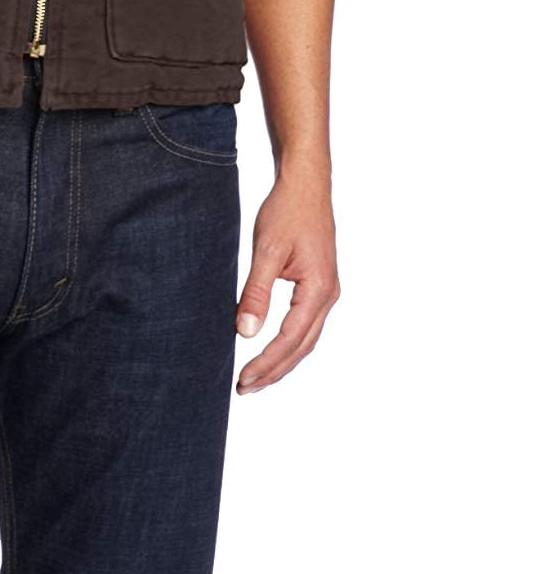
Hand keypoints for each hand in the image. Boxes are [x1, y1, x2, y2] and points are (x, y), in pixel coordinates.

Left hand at [234, 169, 339, 394]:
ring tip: (256, 378)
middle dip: (274, 370)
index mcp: (318, 289)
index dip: (267, 362)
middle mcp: (328, 296)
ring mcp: (327, 291)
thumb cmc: (287, 212)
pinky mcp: (319, 285)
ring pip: (306, 339)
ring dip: (282, 360)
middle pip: (302, 346)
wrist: (306, 185)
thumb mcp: (268, 251)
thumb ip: (257, 292)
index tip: (244, 379)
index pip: (290, 339)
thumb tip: (245, 332)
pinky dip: (289, 343)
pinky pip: (306, 325)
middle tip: (245, 388)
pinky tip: (273, 350)